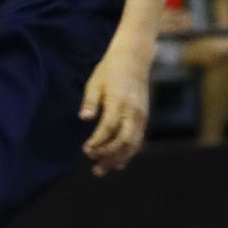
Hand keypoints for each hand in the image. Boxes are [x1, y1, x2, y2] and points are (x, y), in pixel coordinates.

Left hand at [79, 42, 150, 172]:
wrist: (134, 59)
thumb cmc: (109, 69)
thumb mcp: (95, 81)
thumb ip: (90, 101)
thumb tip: (84, 118)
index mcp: (119, 101)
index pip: (108, 128)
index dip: (97, 142)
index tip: (85, 150)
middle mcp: (133, 111)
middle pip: (123, 141)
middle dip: (109, 156)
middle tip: (95, 167)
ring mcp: (141, 115)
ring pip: (133, 144)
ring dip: (119, 158)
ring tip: (104, 169)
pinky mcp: (144, 118)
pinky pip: (139, 140)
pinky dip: (129, 153)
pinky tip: (119, 162)